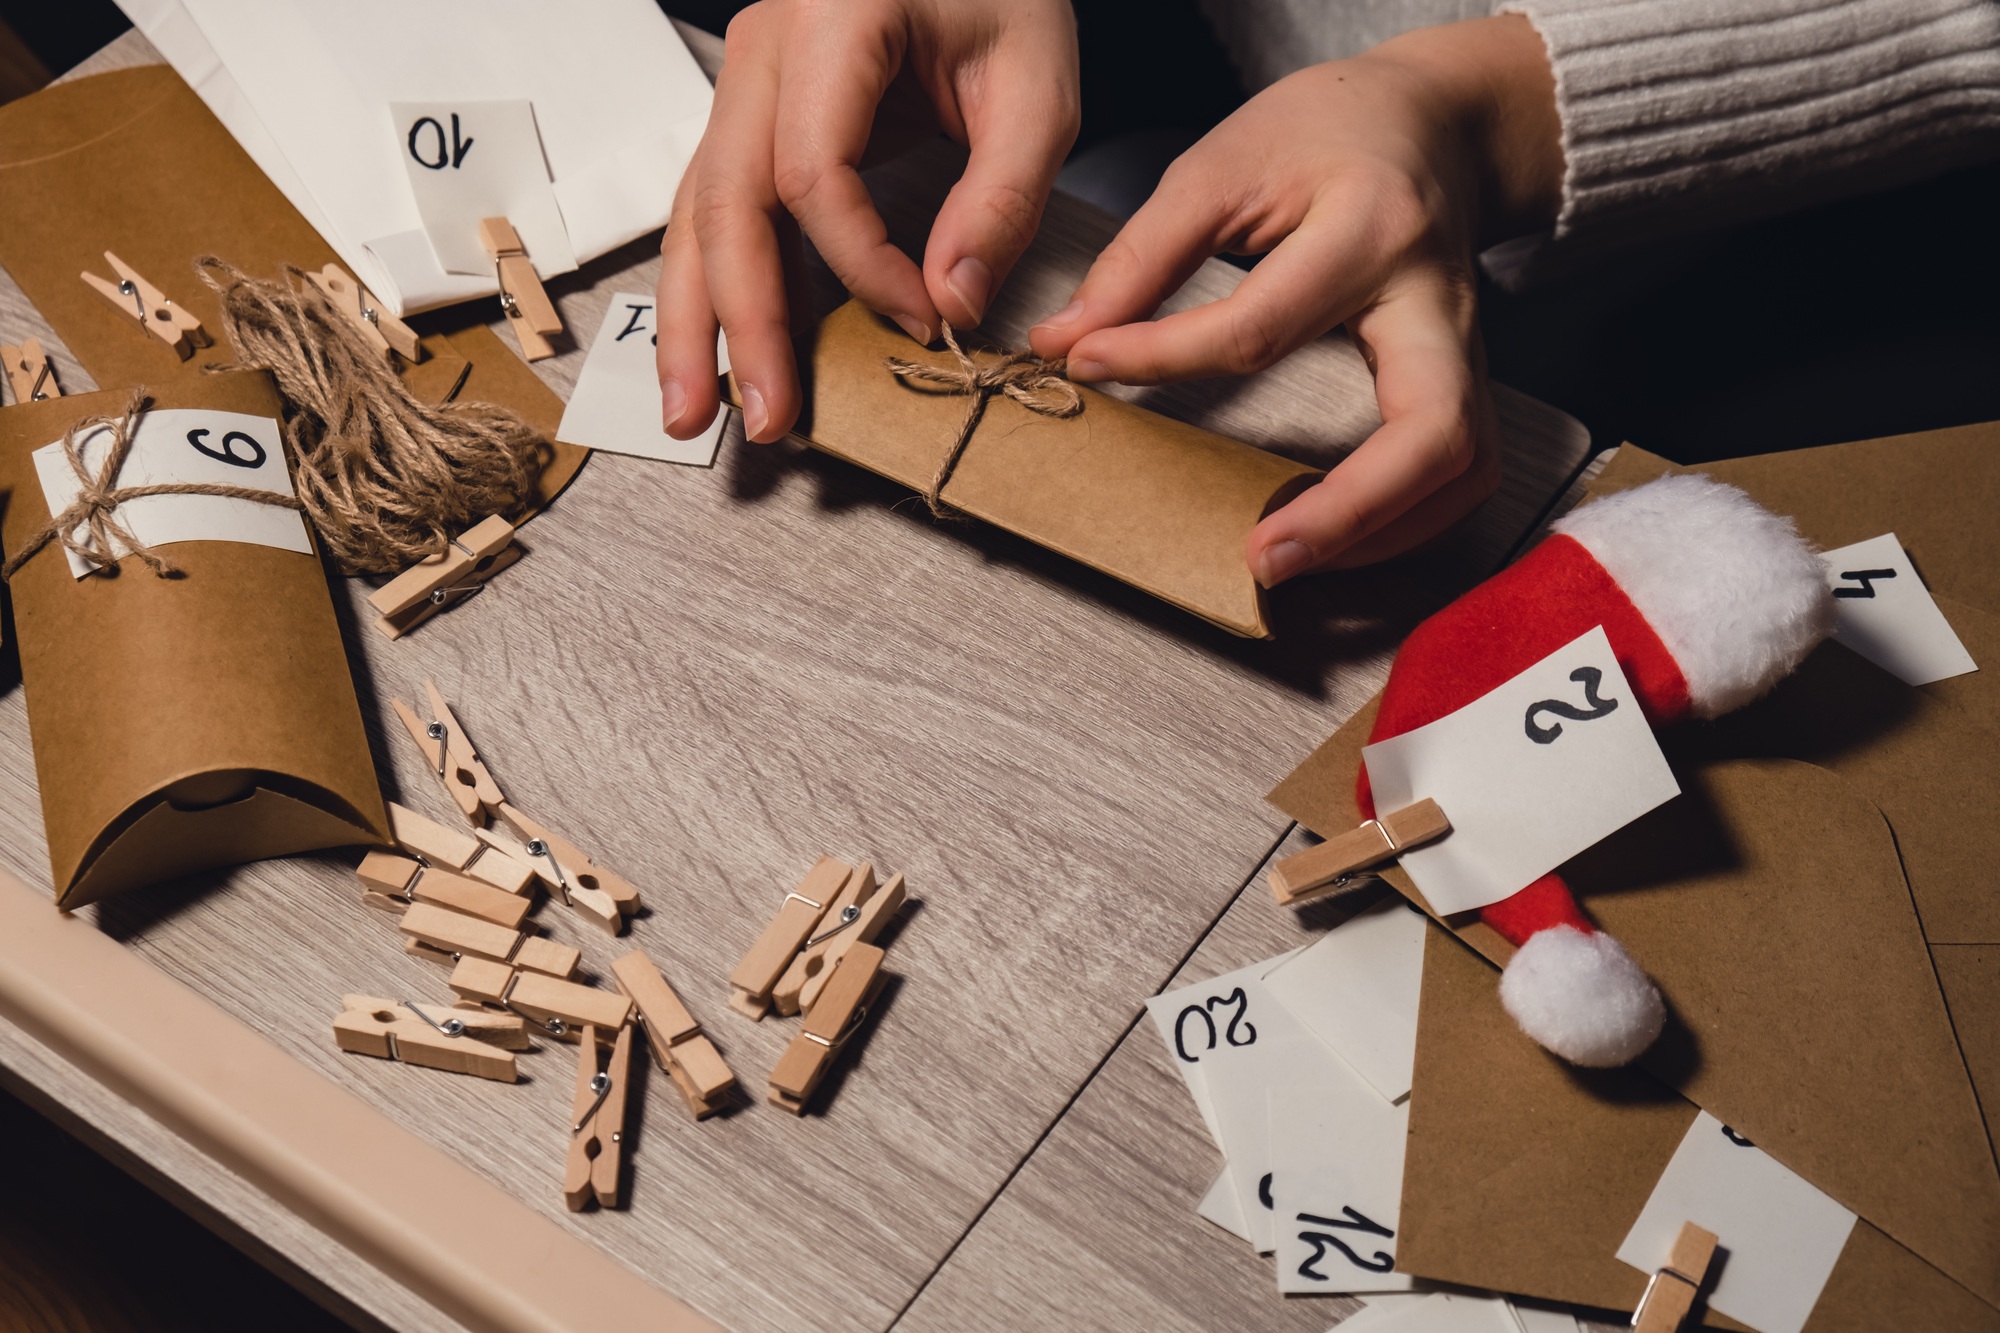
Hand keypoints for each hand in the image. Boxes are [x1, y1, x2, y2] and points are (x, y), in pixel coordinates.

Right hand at [657, 0, 1079, 443]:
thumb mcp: (1039, 88)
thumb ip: (1003, 198)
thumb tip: (952, 306)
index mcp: (831, 18)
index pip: (813, 175)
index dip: (864, 267)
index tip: (926, 322)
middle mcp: (764, 49)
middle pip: (725, 204)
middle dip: (739, 324)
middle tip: (761, 421)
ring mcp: (745, 83)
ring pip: (698, 215)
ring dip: (697, 322)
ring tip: (692, 415)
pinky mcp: (753, 119)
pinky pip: (720, 211)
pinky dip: (721, 287)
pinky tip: (726, 357)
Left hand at [1028, 16, 1561, 582]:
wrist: (1429, 121)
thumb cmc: (1327, 135)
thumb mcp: (1222, 166)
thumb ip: (1144, 256)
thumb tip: (1068, 339)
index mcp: (1369, 228)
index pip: (1261, 326)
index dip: (1165, 357)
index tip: (1086, 363)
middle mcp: (1436, 299)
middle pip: (1432, 430)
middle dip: (1350, 509)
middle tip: (1262, 556)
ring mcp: (1469, 349)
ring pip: (1462, 469)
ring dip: (1383, 532)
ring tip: (1289, 556)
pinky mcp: (1471, 380)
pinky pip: (1461, 474)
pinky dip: (1404, 521)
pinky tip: (1335, 536)